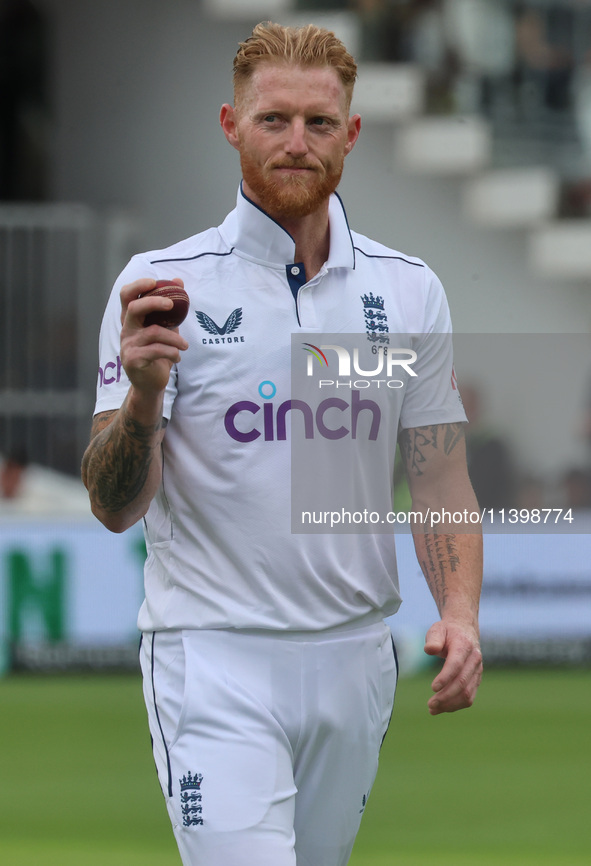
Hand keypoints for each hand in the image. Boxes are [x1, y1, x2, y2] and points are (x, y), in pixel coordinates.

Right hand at [120, 278, 187, 396]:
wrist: (151, 383)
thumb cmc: (158, 353)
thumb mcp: (165, 328)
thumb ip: (170, 308)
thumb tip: (179, 282)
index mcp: (132, 320)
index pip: (126, 296)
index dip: (138, 286)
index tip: (154, 282)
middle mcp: (126, 330)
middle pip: (134, 308)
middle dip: (154, 302)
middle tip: (171, 304)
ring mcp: (128, 345)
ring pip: (154, 332)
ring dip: (175, 338)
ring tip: (184, 345)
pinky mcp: (134, 360)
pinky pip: (158, 350)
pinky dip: (173, 352)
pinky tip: (178, 357)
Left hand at [424, 619, 481, 714]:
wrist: (464, 630)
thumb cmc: (447, 632)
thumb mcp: (437, 629)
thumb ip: (433, 639)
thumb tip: (429, 650)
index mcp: (464, 645)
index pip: (456, 664)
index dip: (445, 678)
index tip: (433, 688)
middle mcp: (474, 659)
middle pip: (462, 683)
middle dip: (446, 696)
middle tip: (430, 704)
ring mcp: (477, 671)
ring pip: (467, 694)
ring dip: (450, 704)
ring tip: (432, 709)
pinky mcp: (476, 680)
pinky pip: (469, 697)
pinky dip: (456, 705)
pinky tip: (442, 707)